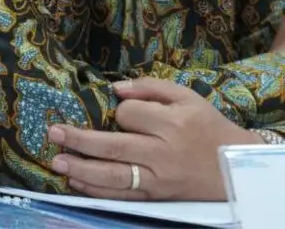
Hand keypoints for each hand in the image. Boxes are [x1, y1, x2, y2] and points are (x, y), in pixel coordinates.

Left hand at [47, 79, 258, 200]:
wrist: (231, 168)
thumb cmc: (208, 126)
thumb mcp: (188, 97)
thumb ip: (152, 88)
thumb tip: (117, 89)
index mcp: (173, 123)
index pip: (131, 116)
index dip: (120, 111)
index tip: (121, 110)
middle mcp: (162, 153)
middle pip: (114, 146)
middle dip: (80, 140)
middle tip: (54, 132)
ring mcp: (156, 179)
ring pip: (112, 176)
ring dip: (81, 169)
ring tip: (56, 160)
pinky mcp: (153, 197)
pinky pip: (119, 195)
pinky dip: (95, 190)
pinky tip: (76, 181)